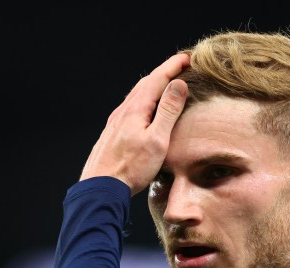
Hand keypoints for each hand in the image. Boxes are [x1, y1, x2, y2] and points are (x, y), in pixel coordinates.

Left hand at [80, 53, 189, 195]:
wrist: (101, 188)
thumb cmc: (131, 168)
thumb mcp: (157, 140)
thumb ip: (168, 111)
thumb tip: (178, 84)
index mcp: (135, 109)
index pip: (157, 79)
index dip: (174, 66)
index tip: (189, 57)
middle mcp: (123, 111)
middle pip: (145, 84)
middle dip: (164, 72)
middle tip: (181, 66)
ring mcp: (116, 121)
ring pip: (136, 95)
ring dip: (153, 85)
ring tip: (167, 84)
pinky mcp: (113, 133)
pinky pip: (130, 107)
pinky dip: (144, 100)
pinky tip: (146, 109)